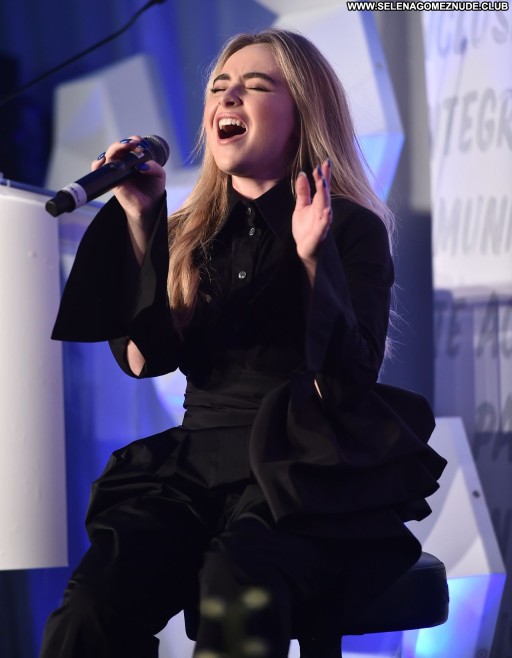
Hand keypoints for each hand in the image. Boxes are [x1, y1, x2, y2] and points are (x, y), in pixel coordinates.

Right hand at [91, 135, 165, 227]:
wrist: (150, 205)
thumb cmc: (152, 189)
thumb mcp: (159, 174)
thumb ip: (154, 166)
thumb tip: (141, 165)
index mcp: (134, 160)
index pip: (129, 145)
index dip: (132, 140)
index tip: (139, 141)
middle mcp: (124, 164)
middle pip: (117, 148)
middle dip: (124, 143)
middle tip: (134, 144)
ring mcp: (116, 172)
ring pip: (108, 155)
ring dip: (115, 148)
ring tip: (125, 147)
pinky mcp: (112, 181)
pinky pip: (99, 170)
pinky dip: (97, 164)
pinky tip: (104, 160)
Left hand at [292, 160, 331, 280]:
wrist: (303, 248)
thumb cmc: (305, 227)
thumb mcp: (301, 207)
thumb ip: (303, 192)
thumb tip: (302, 174)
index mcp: (318, 203)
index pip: (322, 187)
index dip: (323, 175)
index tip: (324, 162)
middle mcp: (323, 210)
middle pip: (324, 193)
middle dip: (324, 181)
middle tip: (323, 167)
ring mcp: (322, 222)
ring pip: (325, 206)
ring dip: (325, 195)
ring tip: (323, 183)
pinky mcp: (320, 233)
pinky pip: (324, 225)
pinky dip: (326, 218)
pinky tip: (327, 210)